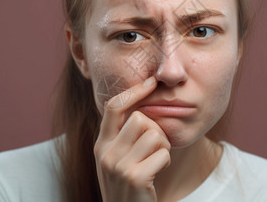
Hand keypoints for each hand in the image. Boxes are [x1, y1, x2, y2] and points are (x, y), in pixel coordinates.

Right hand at [94, 76, 170, 201]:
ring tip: (155, 161)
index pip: (114, 106)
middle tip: (155, 147)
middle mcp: (105, 153)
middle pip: (140, 118)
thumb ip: (122, 136)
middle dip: (155, 130)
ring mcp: (118, 166)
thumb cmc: (127, 185)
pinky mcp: (135, 177)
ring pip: (154, 134)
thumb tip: (143, 103)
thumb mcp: (117, 159)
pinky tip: (156, 173)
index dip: (134, 91)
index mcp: (101, 144)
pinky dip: (165, 161)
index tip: (151, 81)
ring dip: (163, 146)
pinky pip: (162, 153)